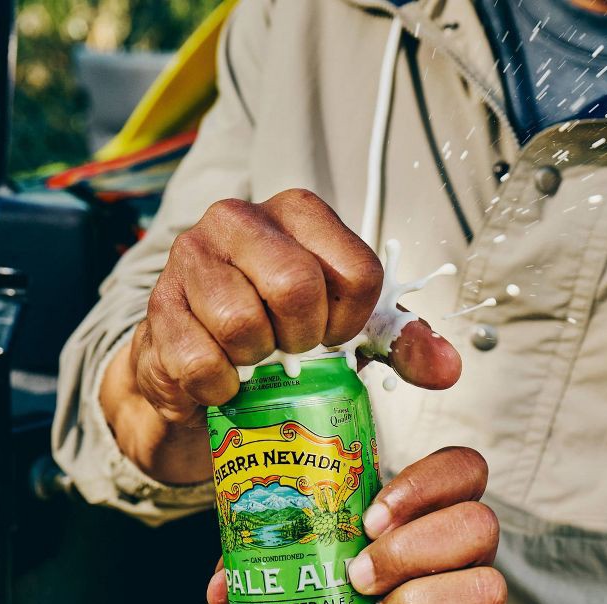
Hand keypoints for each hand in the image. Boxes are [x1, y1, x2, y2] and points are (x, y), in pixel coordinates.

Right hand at [100, 189, 461, 484]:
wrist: (198, 369)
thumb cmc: (278, 338)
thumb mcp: (344, 332)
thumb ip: (399, 342)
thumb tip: (449, 369)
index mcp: (297, 213)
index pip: (357, 269)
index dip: (352, 320)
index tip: (333, 336)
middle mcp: (238, 219)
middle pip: (296, 285)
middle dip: (302, 338)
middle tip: (290, 350)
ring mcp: (190, 259)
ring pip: (243, 323)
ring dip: (257, 362)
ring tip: (252, 360)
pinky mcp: (157, 311)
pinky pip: (202, 361)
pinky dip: (221, 387)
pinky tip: (221, 379)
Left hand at [207, 446, 504, 603]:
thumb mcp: (335, 574)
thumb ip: (281, 564)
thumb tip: (221, 586)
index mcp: (438, 519)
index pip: (465, 469)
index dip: (426, 481)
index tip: (372, 514)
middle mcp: (469, 563)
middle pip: (478, 524)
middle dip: (410, 545)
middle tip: (357, 573)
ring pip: (480, 591)